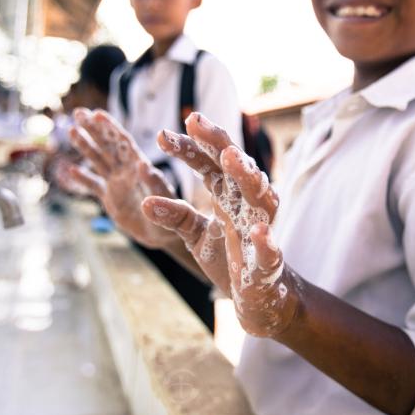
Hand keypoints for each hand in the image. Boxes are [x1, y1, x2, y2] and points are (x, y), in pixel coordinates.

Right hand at [68, 108, 178, 248]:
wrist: (164, 236)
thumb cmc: (170, 218)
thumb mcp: (165, 200)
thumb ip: (154, 183)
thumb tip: (143, 164)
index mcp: (139, 168)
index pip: (122, 143)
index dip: (110, 128)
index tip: (96, 114)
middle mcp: (126, 171)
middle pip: (108, 146)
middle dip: (94, 129)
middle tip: (79, 112)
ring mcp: (117, 183)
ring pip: (98, 160)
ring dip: (86, 146)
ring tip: (72, 130)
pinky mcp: (111, 199)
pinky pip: (94, 186)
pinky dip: (83, 179)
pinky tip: (69, 170)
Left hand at [144, 112, 301, 336]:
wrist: (258, 293)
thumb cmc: (228, 257)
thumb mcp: (195, 233)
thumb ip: (175, 216)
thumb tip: (144, 202)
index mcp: (226, 195)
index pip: (208, 163)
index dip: (187, 148)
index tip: (161, 136)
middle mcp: (245, 205)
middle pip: (234, 167)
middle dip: (217, 143)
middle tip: (195, 121)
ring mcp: (260, 230)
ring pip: (259, 198)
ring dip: (247, 177)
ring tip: (230, 157)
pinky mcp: (268, 263)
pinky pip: (270, 251)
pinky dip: (266, 242)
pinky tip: (258, 231)